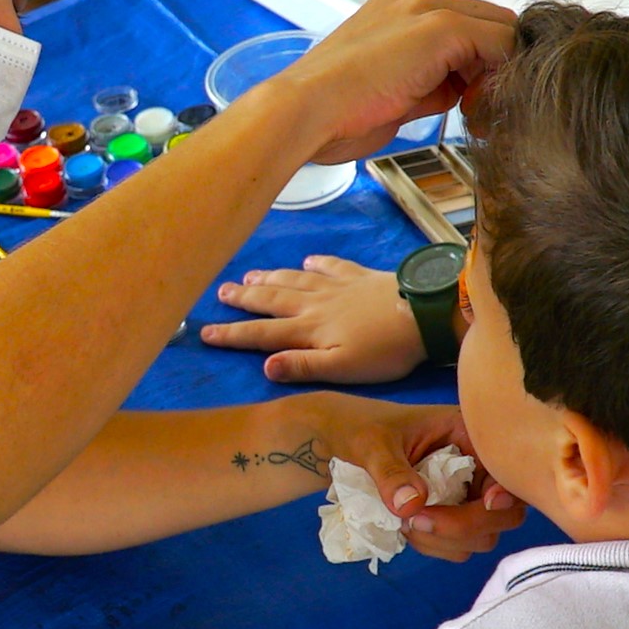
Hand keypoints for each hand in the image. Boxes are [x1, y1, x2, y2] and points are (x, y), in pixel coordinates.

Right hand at [202, 256, 426, 384]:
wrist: (424, 312)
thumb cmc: (385, 349)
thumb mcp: (342, 367)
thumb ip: (303, 366)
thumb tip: (264, 366)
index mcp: (309, 329)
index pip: (262, 333)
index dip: (232, 333)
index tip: (204, 332)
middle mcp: (316, 304)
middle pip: (272, 300)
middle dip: (244, 298)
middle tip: (220, 292)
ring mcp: (338, 287)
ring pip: (294, 280)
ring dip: (270, 278)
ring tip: (249, 276)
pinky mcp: (361, 276)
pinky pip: (331, 266)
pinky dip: (316, 263)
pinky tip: (308, 261)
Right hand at [262, 0, 515, 164]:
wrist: (306, 112)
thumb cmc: (335, 112)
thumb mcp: (395, 91)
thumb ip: (434, 81)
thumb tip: (464, 89)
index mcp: (396, 6)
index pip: (464, 24)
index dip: (475, 65)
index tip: (465, 101)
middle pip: (487, 22)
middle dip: (491, 67)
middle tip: (474, 109)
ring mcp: (426, 7)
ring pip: (499, 31)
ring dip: (495, 73)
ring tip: (470, 111)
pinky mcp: (441, 26)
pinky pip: (501, 43)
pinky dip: (500, 77)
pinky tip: (472, 106)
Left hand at [310, 395, 524, 563]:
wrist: (340, 442)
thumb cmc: (360, 429)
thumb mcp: (371, 444)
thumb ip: (391, 472)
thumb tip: (412, 505)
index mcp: (470, 434)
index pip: (509, 471)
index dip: (506, 493)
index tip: (486, 503)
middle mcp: (477, 467)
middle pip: (505, 513)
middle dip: (466, 525)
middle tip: (418, 519)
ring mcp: (466, 495)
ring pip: (482, 536)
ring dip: (446, 540)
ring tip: (405, 523)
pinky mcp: (450, 516)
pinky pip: (458, 545)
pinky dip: (435, 545)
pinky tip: (406, 528)